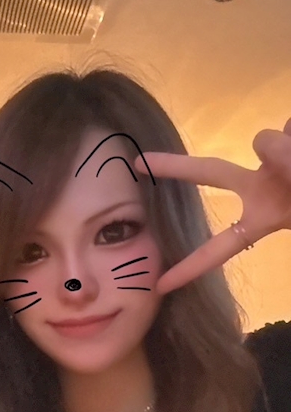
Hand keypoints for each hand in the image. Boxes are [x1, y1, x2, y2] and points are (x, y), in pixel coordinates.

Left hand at [136, 119, 290, 293]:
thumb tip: (262, 139)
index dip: (193, 266)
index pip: (221, 245)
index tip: (161, 287)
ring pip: (271, 139)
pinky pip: (289, 124)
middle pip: (211, 172)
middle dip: (176, 167)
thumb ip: (288, 169)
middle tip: (136, 162)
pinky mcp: (287, 129)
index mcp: (264, 216)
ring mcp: (274, 156)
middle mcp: (261, 184)